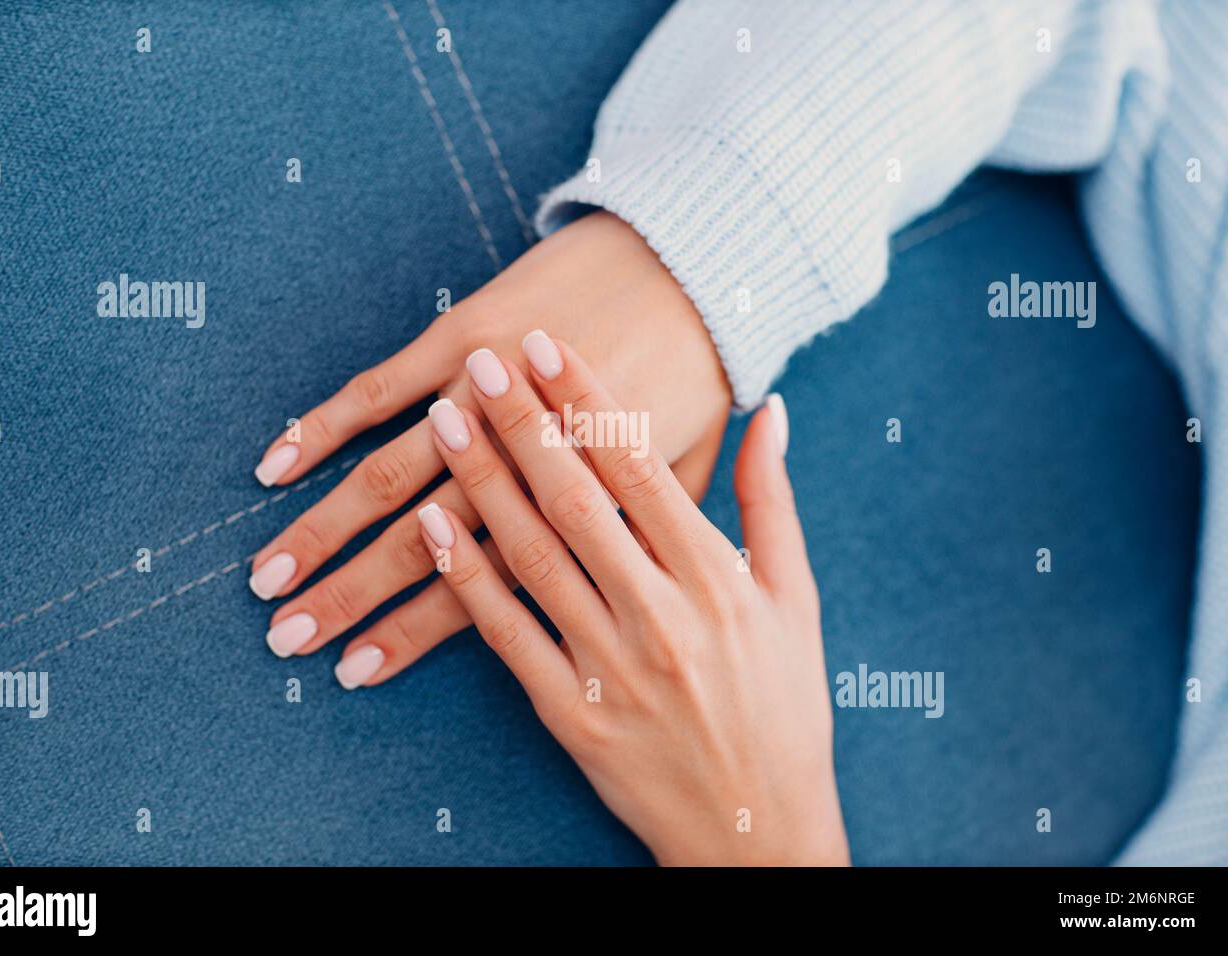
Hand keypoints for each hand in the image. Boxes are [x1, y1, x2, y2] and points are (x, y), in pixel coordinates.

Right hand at [249, 213, 731, 685]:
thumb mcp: (684, 475)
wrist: (687, 262)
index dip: (411, 629)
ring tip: (264, 577)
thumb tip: (608, 605)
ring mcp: (482, 392)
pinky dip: (322, 426)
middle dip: (345, 593)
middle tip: (283, 638)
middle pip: (415, 540)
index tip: (353, 669)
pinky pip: (379, 387)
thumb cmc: (696, 377)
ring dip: (319, 528)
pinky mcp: (461, 333)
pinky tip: (275, 465)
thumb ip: (640, 540)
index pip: (479, 584)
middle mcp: (520, 454)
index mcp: (576, 500)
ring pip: (385, 474)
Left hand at [412, 333, 846, 865]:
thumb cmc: (784, 708)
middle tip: (482, 361)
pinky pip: (508, 634)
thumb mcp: (795, 599)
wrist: (756, 832)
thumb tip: (773, 410)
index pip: (639, 468)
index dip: (588, 400)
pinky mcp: (570, 715)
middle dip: (522, 423)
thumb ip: (773, 501)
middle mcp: (661, 615)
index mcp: (716, 580)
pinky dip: (466, 578)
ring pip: (531, 557)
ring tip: (442, 421)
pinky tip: (432, 527)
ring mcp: (610, 667)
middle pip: (575, 500)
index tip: (548, 345)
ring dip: (482, 484)